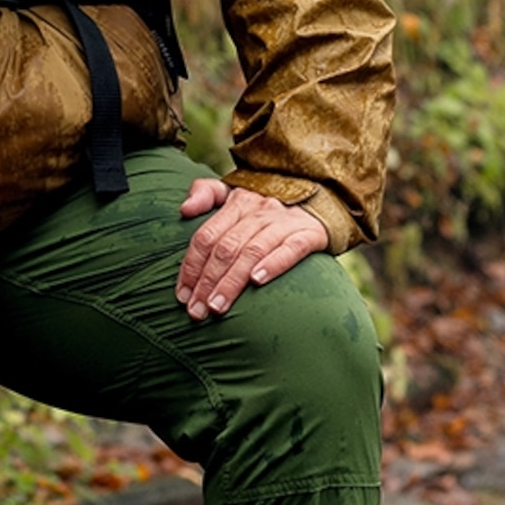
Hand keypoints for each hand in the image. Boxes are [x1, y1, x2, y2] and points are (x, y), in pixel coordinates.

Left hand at [175, 178, 329, 320]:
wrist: (322, 203)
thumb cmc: (268, 210)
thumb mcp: (236, 194)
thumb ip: (207, 194)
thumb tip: (184, 209)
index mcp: (238, 201)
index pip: (206, 235)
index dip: (191, 266)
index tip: (182, 295)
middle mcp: (260, 210)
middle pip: (226, 247)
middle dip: (207, 281)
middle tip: (197, 311)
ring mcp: (285, 222)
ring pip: (252, 251)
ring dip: (232, 281)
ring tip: (217, 307)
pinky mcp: (310, 234)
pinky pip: (290, 249)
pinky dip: (273, 264)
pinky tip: (258, 282)